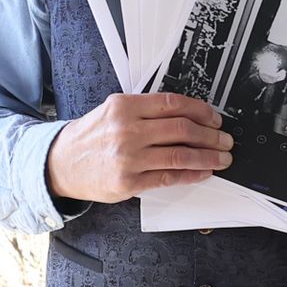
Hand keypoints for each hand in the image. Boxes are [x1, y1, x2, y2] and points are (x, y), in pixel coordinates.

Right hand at [48, 93, 232, 202]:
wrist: (61, 164)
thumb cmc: (91, 137)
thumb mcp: (112, 111)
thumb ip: (145, 110)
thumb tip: (187, 115)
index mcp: (124, 106)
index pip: (173, 104)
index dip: (201, 111)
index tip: (215, 118)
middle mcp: (127, 130)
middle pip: (182, 129)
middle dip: (211, 135)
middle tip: (225, 140)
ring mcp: (128, 158)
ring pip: (180, 155)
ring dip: (208, 157)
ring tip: (221, 158)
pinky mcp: (128, 182)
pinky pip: (168, 178)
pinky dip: (191, 175)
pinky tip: (202, 173)